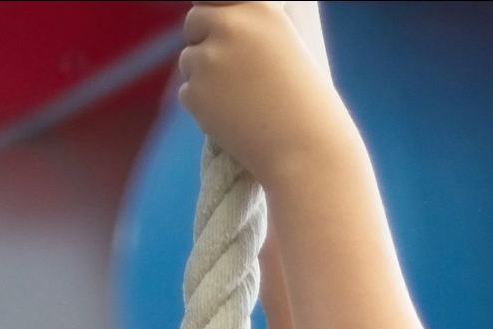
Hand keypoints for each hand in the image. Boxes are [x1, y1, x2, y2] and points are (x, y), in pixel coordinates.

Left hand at [177, 2, 349, 185]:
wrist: (305, 151)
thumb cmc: (302, 105)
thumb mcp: (283, 48)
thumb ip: (248, 32)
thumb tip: (215, 27)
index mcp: (257, 6)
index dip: (217, 19)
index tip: (224, 34)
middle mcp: (230, 24)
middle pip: (195, 21)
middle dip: (204, 43)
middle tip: (229, 75)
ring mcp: (209, 58)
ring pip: (188, 60)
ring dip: (205, 79)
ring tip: (240, 102)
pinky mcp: (195, 92)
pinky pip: (187, 93)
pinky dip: (203, 108)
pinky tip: (233, 120)